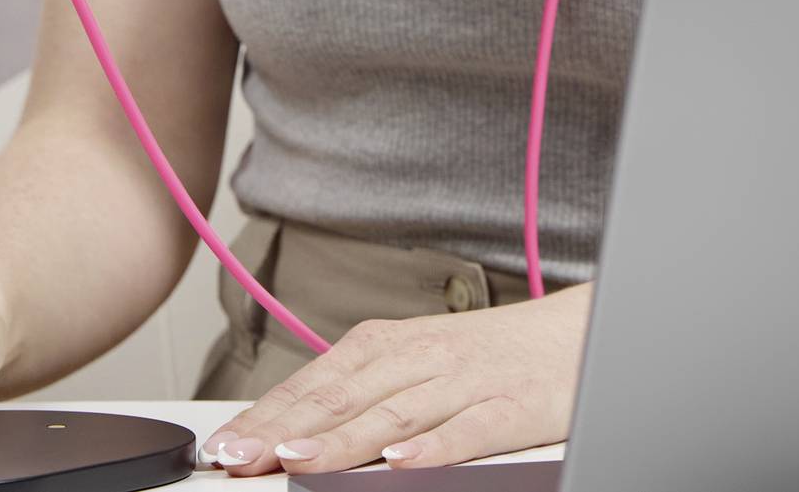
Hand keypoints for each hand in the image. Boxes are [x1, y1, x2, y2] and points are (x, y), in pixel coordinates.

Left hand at [202, 281, 592, 474]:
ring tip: (297, 461)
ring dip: (343, 438)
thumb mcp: (418, 361)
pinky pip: (469, 428)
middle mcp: (422, 356)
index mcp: (391, 343)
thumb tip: (290, 429)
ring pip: (395, 411)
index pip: (316, 381)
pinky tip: (401, 461)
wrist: (576, 336)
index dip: (267, 415)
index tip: (223, 446)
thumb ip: (361, 393)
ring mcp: (466, 381)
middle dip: (285, 431)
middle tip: (237, 460)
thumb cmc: (489, 355)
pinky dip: (435, 445)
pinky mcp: (511, 407)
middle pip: (345, 396)